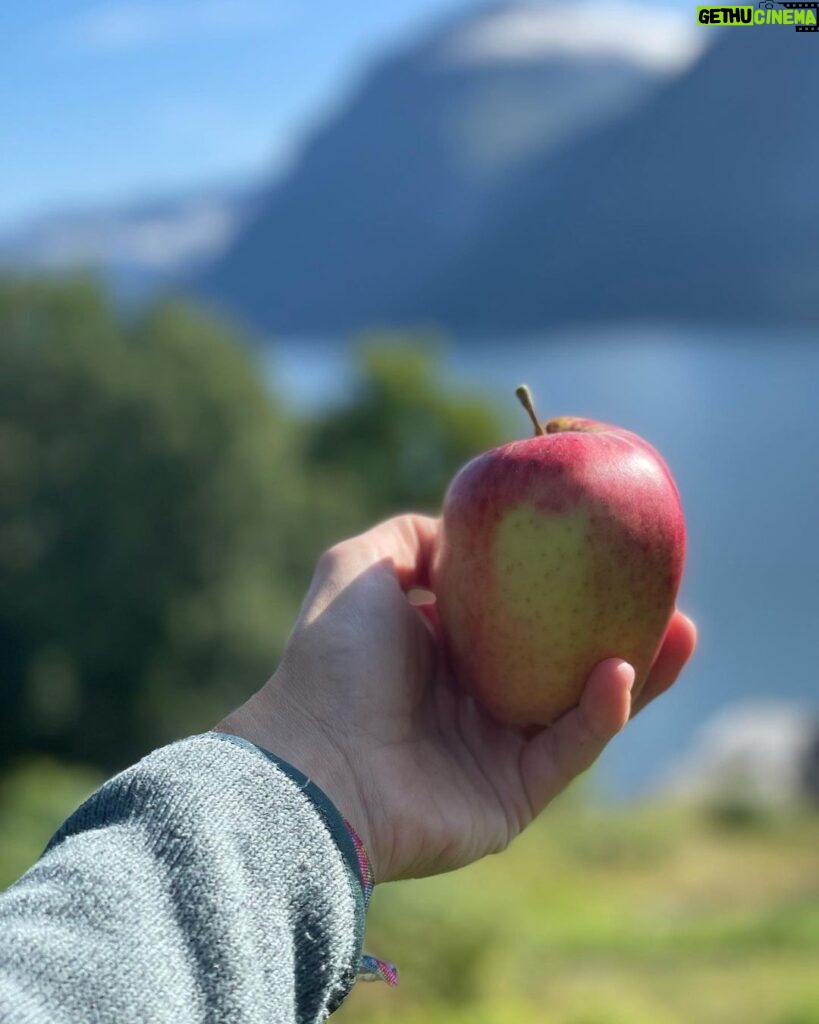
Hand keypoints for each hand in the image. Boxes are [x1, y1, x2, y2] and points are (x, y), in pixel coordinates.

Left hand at [217, 515, 695, 882]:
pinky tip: (619, 672)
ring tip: (680, 629)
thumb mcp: (360, 568)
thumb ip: (410, 538)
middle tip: (667, 594)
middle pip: (565, 659)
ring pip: (583, 706)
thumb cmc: (333, 661)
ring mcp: (497, 750)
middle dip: (620, 629)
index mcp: (445, 648)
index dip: (566, 586)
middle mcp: (476, 697)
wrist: (313, 763)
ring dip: (637, 673)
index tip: (610, 552)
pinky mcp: (513, 796)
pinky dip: (599, 715)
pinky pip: (568, 750)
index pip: (522, 614)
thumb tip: (461, 533)